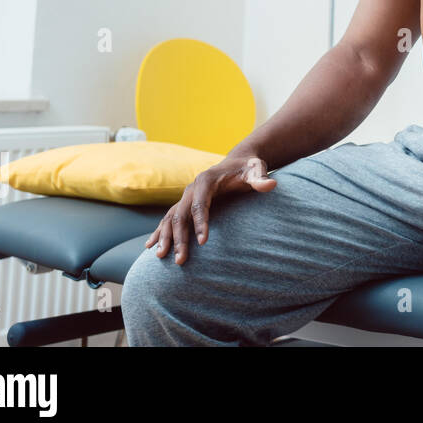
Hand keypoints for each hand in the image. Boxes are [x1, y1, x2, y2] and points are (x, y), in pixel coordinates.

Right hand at [145, 155, 275, 264]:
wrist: (238, 162)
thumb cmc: (248, 167)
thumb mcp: (257, 169)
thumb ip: (261, 178)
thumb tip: (271, 184)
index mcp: (207, 180)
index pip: (201, 204)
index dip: (201, 222)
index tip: (203, 242)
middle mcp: (192, 188)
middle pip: (181, 214)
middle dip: (179, 238)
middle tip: (180, 260)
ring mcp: (186, 196)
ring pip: (171, 218)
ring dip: (165, 237)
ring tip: (161, 257)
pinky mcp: (185, 203)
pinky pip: (168, 219)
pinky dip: (159, 232)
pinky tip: (151, 246)